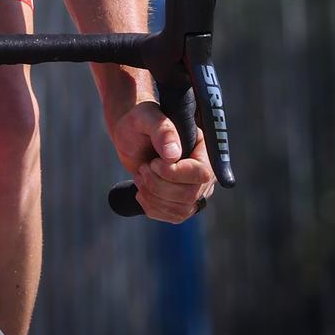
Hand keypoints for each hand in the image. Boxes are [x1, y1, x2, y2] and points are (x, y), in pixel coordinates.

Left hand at [109, 100, 213, 222]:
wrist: (131, 136)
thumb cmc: (141, 122)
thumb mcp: (146, 117)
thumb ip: (162, 130)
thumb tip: (173, 155)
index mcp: (203, 148)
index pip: (202, 173)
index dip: (175, 174)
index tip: (154, 162)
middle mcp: (204, 171)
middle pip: (190, 195)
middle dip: (159, 185)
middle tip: (144, 168)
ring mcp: (195, 188)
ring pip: (182, 210)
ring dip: (153, 196)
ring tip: (141, 176)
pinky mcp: (182, 201)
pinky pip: (174, 217)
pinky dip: (152, 207)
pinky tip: (142, 191)